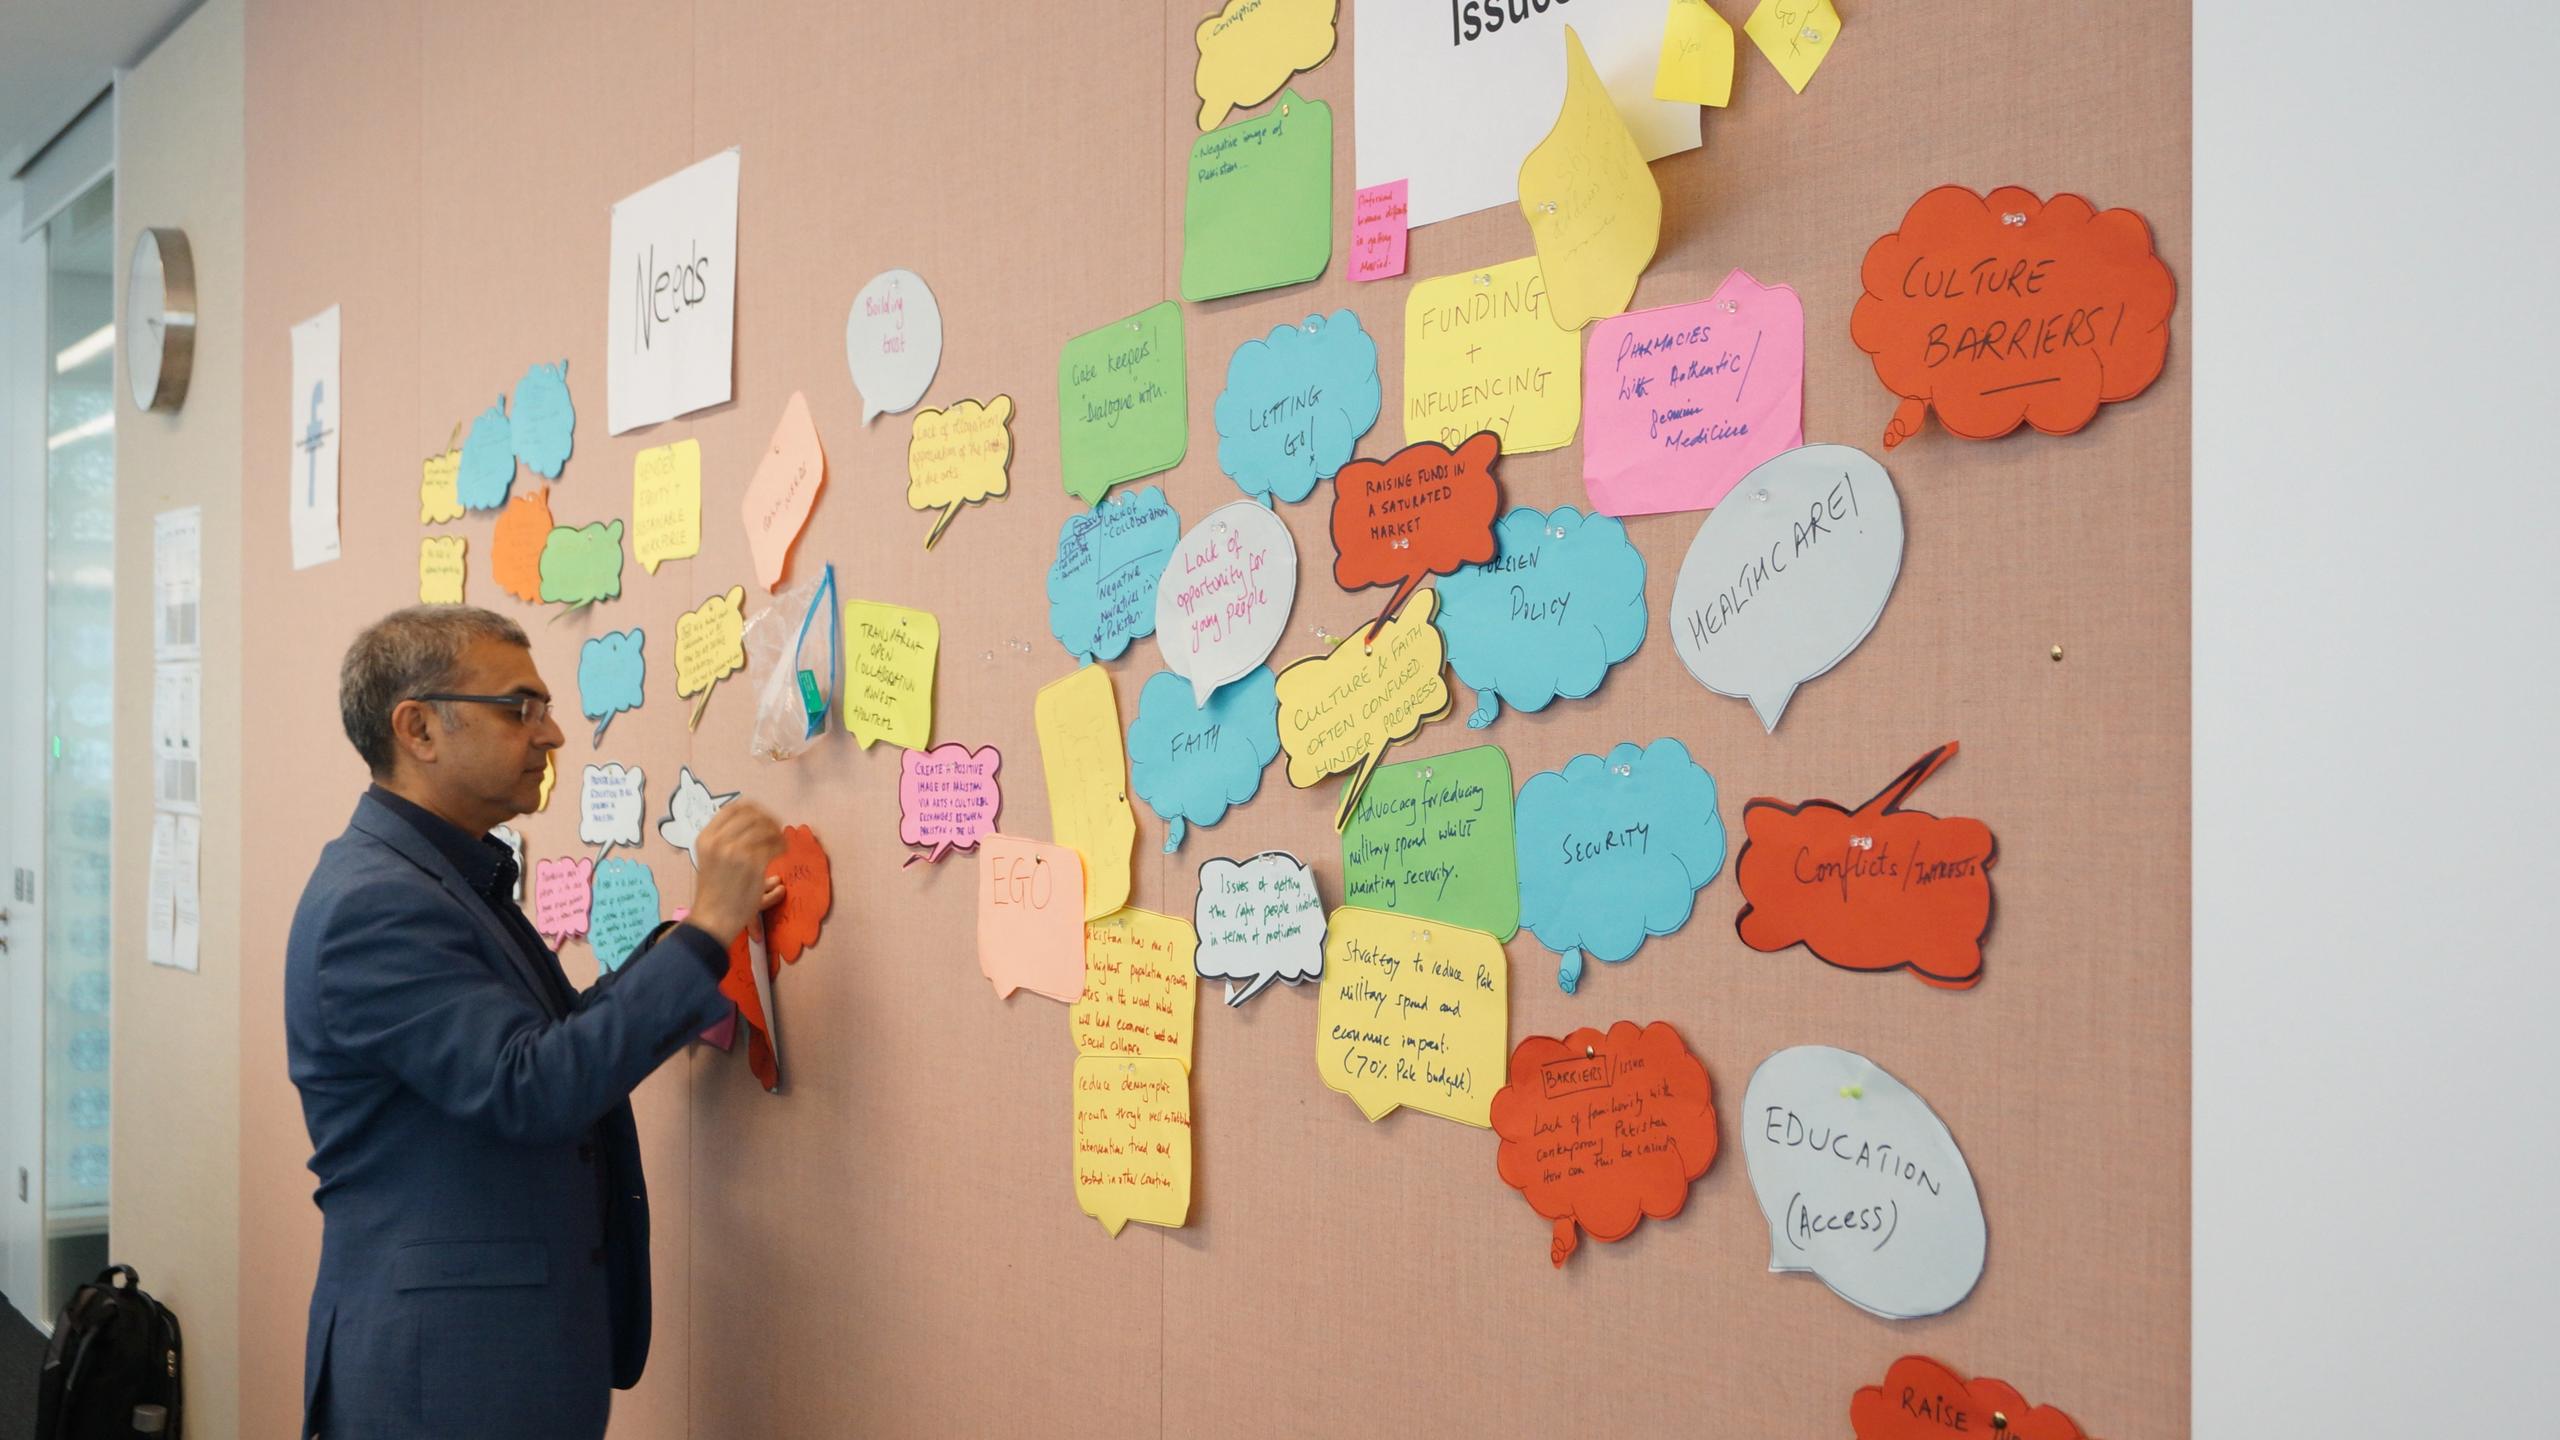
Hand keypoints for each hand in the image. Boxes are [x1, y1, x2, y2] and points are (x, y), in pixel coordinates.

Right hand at [683, 802, 786, 942]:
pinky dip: (781, 846)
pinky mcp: (753, 864)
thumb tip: (749, 819)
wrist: (713, 918)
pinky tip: (782, 852)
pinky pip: (774, 845)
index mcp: (706, 837)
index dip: (752, 809)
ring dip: (777, 834)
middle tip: (777, 830)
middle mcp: (719, 841)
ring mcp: (736, 851)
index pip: (732, 809)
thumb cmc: (713, 891)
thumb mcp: (709, 859)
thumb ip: (723, 840)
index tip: (762, 817)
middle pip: (752, 816)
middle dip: (768, 820)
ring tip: (781, 843)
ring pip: (766, 829)